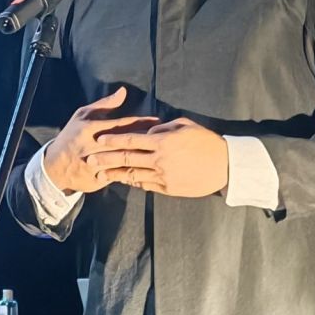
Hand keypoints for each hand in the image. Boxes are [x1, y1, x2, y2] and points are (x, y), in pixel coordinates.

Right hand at [44, 87, 157, 194]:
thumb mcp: (83, 116)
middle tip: (164, 138)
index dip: (139, 122)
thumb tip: (123, 92)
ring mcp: (93, 165)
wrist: (54, 167)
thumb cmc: (72, 136)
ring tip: (158, 153)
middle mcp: (91, 147)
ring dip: (140, 157)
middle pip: (123, 144)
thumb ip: (104, 105)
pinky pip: (117, 177)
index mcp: (89, 129)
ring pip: (121, 162)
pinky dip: (131, 173)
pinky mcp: (95, 181)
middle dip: (144, 140)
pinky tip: (146, 170)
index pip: (119, 124)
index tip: (157, 121)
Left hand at [85, 117, 228, 196]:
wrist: (224, 166)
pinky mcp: (168, 188)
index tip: (99, 140)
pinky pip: (145, 185)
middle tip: (90, 159)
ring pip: (133, 174)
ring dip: (115, 173)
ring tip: (100, 173)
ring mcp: (163, 176)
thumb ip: (163, 128)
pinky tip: (123, 180)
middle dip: (106, 159)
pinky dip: (133, 181)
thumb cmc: (205, 141)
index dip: (114, 139)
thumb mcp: (185, 125)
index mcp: (163, 142)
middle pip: (127, 158)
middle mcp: (159, 160)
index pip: (132, 139)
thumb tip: (149, 131)